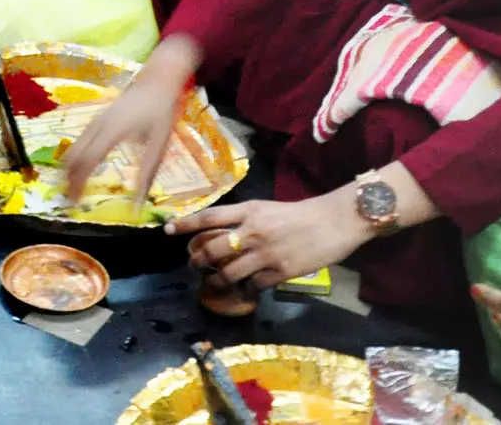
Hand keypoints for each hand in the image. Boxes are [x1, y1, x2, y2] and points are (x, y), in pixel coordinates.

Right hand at [63, 41, 199, 204]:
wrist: (157, 80)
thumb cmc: (161, 112)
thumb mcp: (159, 145)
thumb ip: (147, 175)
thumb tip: (138, 205)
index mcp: (112, 131)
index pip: (86, 161)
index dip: (77, 183)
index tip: (73, 202)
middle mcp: (98, 124)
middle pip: (73, 155)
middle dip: (68, 178)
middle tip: (70, 199)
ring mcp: (95, 119)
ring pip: (72, 147)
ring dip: (70, 168)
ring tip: (74, 188)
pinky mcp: (96, 119)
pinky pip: (79, 141)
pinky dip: (75, 157)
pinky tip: (82, 169)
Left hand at [174, 194, 374, 295]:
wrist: (333, 222)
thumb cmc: (302, 214)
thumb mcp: (268, 209)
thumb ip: (246, 220)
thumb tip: (226, 234)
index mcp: (249, 211)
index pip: (209, 217)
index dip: (185, 224)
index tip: (167, 230)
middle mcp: (252, 232)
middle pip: (213, 248)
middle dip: (197, 260)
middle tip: (192, 265)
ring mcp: (265, 254)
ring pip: (229, 272)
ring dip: (217, 280)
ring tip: (212, 284)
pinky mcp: (279, 272)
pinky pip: (254, 285)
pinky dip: (247, 289)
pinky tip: (245, 291)